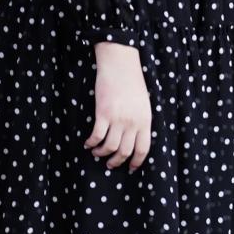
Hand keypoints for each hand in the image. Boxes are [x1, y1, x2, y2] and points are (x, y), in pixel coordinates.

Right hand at [86, 42, 151, 171]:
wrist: (121, 66)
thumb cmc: (133, 83)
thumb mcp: (144, 104)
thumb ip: (140, 121)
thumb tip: (134, 138)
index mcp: (145, 120)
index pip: (143, 148)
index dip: (136, 161)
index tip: (131, 168)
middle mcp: (133, 122)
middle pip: (125, 151)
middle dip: (116, 161)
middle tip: (110, 164)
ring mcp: (118, 119)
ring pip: (109, 147)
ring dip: (101, 153)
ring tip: (97, 152)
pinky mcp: (103, 114)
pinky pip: (97, 136)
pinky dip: (91, 143)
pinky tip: (88, 143)